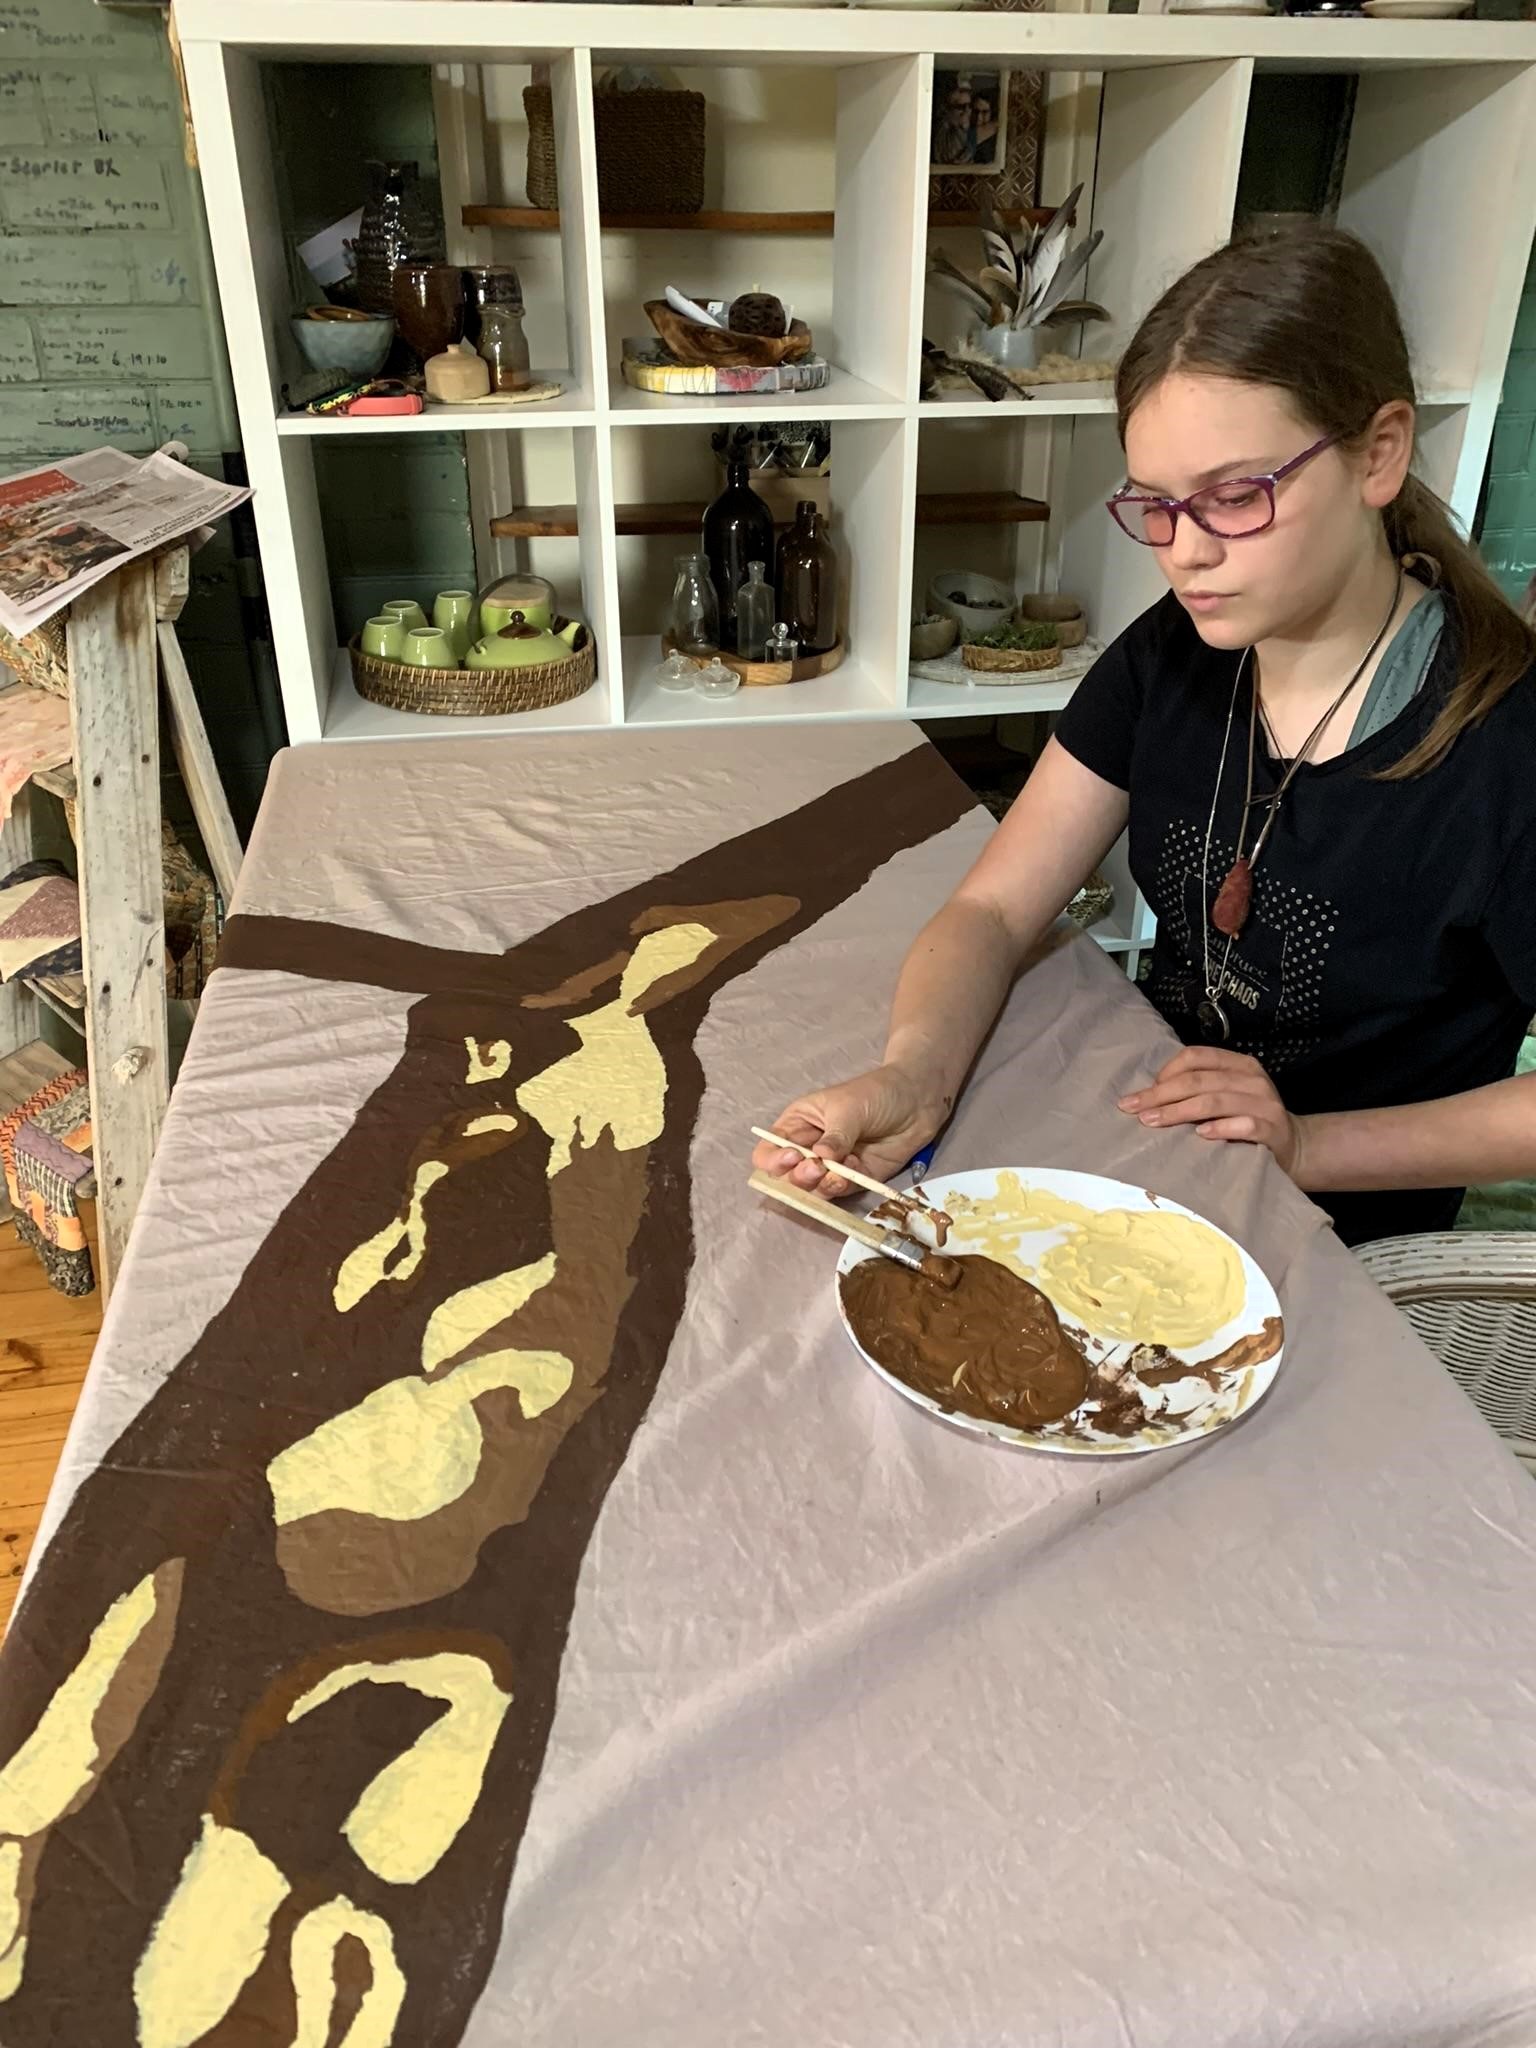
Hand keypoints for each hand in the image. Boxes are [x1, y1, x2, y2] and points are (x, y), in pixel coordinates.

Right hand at [752, 1064, 940, 1198]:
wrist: (917, 1101)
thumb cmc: (875, 1093)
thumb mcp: (849, 1108)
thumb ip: (834, 1136)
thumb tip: (820, 1159)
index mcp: (797, 1125)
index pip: (769, 1150)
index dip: (773, 1160)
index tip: (791, 1158)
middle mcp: (809, 1149)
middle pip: (786, 1177)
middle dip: (797, 1177)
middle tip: (815, 1168)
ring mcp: (831, 1167)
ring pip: (811, 1190)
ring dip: (819, 1186)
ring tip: (835, 1173)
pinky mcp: (854, 1180)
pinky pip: (839, 1192)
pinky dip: (842, 1187)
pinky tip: (853, 1171)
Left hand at [1119, 1047, 1305, 1179]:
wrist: (1293, 1146)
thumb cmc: (1247, 1120)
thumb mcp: (1226, 1095)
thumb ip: (1199, 1088)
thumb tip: (1149, 1094)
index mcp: (1239, 1064)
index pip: (1196, 1057)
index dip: (1166, 1072)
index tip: (1143, 1094)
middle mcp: (1253, 1079)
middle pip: (1199, 1081)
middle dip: (1161, 1095)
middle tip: (1134, 1110)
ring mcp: (1265, 1104)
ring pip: (1216, 1101)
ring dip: (1179, 1111)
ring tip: (1154, 1122)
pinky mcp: (1273, 1130)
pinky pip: (1245, 1125)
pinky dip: (1221, 1128)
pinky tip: (1200, 1135)